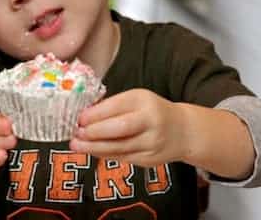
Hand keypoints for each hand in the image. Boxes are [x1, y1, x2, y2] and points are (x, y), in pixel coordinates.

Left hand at [69, 88, 191, 166]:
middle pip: (120, 128)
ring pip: (119, 147)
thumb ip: (114, 106)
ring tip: (77, 145)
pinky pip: (122, 157)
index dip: (95, 114)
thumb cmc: (151, 112)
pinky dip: (104, 154)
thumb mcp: (137, 100)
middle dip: (94, 132)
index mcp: (144, 101)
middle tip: (76, 134)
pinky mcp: (150, 159)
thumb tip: (83, 115)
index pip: (117, 106)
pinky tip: (91, 151)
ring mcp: (151, 142)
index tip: (79, 118)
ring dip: (94, 147)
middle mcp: (150, 121)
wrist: (183, 131)